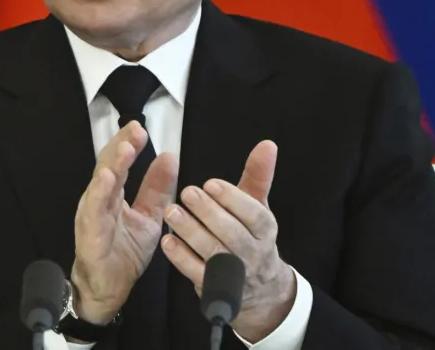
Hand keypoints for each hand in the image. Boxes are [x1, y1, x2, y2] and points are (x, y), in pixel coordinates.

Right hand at [70, 121, 178, 324]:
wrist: (109, 288)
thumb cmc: (124, 252)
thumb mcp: (149, 216)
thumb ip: (157, 188)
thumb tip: (170, 156)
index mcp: (113, 194)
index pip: (120, 163)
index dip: (129, 144)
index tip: (141, 128)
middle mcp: (99, 200)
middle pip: (108, 166)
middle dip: (120, 146)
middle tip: (136, 129)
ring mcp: (92, 216)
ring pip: (100, 186)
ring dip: (112, 166)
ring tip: (126, 149)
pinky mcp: (90, 236)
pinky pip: (94, 213)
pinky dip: (100, 194)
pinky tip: (108, 178)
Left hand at [161, 140, 294, 342]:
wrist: (258, 289)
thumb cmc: (252, 236)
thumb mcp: (258, 207)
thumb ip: (258, 176)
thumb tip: (267, 144)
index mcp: (266, 230)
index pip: (254, 215)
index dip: (232, 199)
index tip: (211, 183)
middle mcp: (253, 253)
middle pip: (232, 233)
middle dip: (208, 212)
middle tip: (186, 192)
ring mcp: (234, 273)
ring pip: (213, 252)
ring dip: (190, 232)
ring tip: (171, 212)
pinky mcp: (215, 288)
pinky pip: (197, 273)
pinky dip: (181, 258)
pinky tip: (167, 242)